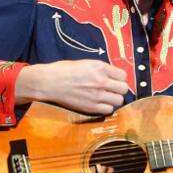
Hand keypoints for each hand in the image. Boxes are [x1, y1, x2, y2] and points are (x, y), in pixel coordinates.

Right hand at [14, 60, 128, 114]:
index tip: (114, 80)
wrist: (49, 82)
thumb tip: (112, 75)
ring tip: (106, 97)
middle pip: (124, 89)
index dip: (119, 78)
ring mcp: (97, 95)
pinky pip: (109, 110)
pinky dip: (106, 107)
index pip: (123, 75)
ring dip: (114, 99)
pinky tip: (100, 104)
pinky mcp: (91, 107)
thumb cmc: (64, 70)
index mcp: (100, 67)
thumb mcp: (85, 63)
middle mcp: (101, 81)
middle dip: (119, 89)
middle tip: (112, 89)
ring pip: (119, 100)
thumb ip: (101, 69)